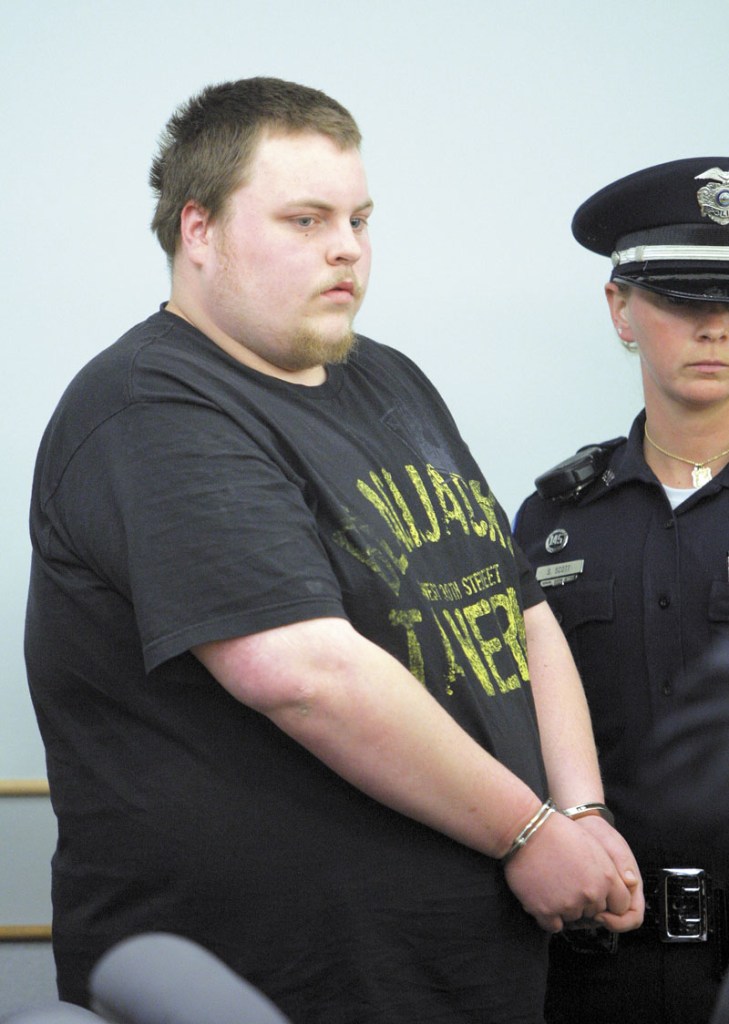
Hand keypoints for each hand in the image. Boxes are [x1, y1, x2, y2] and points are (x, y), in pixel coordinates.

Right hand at [503, 809, 638, 932]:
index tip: (595, 892)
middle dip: (584, 902)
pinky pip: (554, 926)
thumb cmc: (557, 832)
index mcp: (606, 877)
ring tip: (551, 885)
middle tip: (567, 882)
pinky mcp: (546, 911)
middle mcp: (591, 894)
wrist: (525, 830)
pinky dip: (548, 916)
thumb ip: (606, 873)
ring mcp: (568, 904)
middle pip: (595, 913)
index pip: (622, 906)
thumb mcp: (593, 847)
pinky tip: (543, 897)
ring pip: (573, 919)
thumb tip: (608, 894)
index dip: (609, 900)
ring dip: (564, 908)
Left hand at [572, 813, 643, 932]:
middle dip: (595, 922)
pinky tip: (562, 905)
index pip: (633, 917)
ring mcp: (601, 897)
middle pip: (613, 923)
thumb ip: (623, 863)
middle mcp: (617, 896)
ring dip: (582, 919)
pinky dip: (573, 912)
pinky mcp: (586, 896)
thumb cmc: (600, 834)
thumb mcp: (613, 846)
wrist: (580, 826)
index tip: (599, 916)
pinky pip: (582, 912)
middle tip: (577, 915)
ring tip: (567, 910)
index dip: (619, 922)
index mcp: (631, 888)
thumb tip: (631, 882)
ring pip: (596, 920)